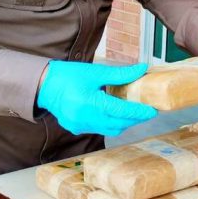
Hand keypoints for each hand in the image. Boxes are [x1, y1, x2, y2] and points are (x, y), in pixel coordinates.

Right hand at [37, 61, 156, 135]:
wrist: (44, 85)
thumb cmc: (69, 75)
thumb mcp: (96, 72)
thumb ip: (121, 74)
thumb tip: (142, 69)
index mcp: (91, 104)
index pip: (123, 111)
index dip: (140, 112)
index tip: (153, 110)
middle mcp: (86, 119)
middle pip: (119, 124)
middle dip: (135, 119)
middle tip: (147, 110)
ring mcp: (80, 126)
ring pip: (110, 129)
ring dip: (123, 122)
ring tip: (133, 112)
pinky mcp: (76, 128)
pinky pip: (99, 129)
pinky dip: (109, 123)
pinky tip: (114, 113)